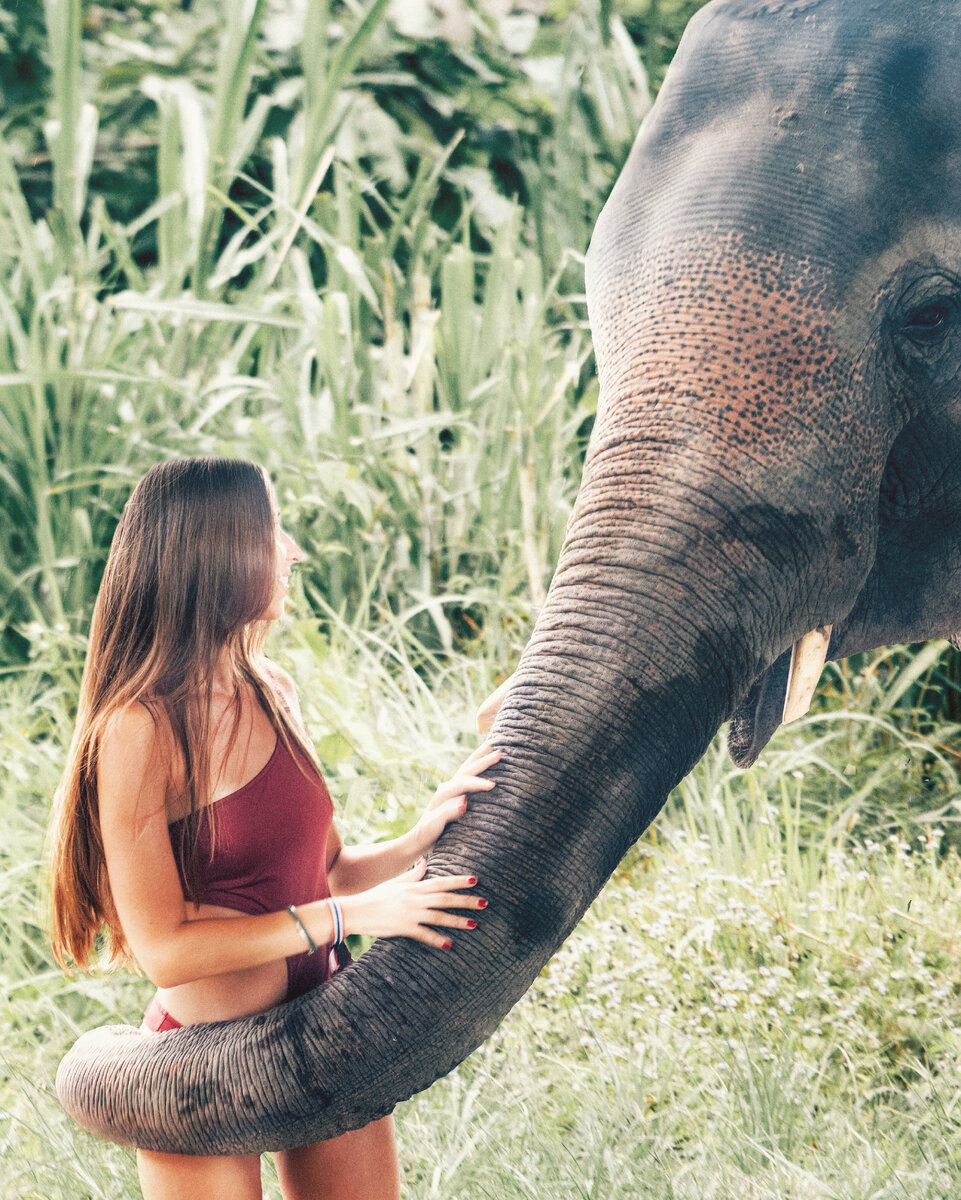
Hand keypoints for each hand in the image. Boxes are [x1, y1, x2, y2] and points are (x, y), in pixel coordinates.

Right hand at [338, 859, 486, 948]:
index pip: (441, 882)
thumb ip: (413, 874)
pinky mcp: (404, 928)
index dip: (458, 881)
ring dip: (458, 921)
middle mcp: (415, 899)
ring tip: (475, 924)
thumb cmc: (376, 895)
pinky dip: (437, 940)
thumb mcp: (396, 882)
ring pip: (439, 917)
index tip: (475, 881)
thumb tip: (425, 862)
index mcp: (414, 887)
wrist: (356, 910)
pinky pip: (424, 935)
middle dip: (465, 901)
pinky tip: (450, 944)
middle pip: (445, 899)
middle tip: (484, 903)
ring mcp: (410, 914)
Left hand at [411, 742, 501, 856]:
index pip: (463, 783)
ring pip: (466, 769)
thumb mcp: (435, 825)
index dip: (478, 783)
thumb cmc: (427, 833)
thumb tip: (464, 800)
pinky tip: (481, 766)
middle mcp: (446, 788)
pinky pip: (466, 776)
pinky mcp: (453, 795)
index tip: (493, 785)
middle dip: (482, 761)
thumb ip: (448, 812)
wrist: (418, 839)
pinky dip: (475, 767)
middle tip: (499, 753)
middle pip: (466, 770)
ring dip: (478, 758)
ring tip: (489, 745)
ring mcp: (449, 790)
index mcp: (443, 794)